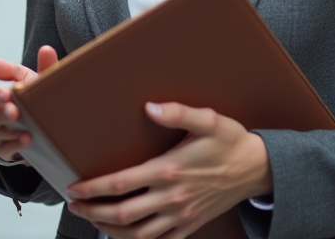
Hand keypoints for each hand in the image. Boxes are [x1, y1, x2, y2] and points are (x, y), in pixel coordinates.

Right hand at [0, 45, 58, 162]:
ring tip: (27, 128)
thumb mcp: (37, 83)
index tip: (6, 92)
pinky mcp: (8, 152)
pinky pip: (5, 150)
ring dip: (10, 129)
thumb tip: (32, 51)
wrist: (55, 128)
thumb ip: (36, 67)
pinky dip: (16, 144)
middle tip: (14, 110)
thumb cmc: (39, 100)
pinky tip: (27, 139)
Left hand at [64, 102, 270, 238]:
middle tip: (75, 206)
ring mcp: (181, 215)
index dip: (95, 187)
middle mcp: (172, 197)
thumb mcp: (208, 120)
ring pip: (138, 234)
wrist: (259, 169)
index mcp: (170, 170)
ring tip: (93, 220)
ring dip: (110, 230)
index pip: (122, 183)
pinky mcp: (190, 225)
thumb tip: (150, 108)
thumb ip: (178, 112)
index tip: (76, 187)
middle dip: (94, 211)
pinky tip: (125, 236)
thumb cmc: (231, 142)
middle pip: (123, 213)